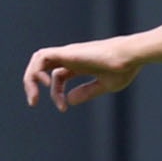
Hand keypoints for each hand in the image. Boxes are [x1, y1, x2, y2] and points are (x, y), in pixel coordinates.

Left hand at [23, 38, 141, 109]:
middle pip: (44, 68)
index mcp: (80, 65)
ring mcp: (67, 54)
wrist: (131, 56)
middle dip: (34, 85)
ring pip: (38, 61)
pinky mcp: (66, 52)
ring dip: (31, 78)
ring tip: (34, 97)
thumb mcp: (105, 85)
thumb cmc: (124, 69)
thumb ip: (87, 92)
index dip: (57, 94)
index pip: (58, 77)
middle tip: (33, 102)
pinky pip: (41, 58)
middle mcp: (70, 58)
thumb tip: (69, 101)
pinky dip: (36, 71)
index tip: (63, 108)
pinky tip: (47, 85)